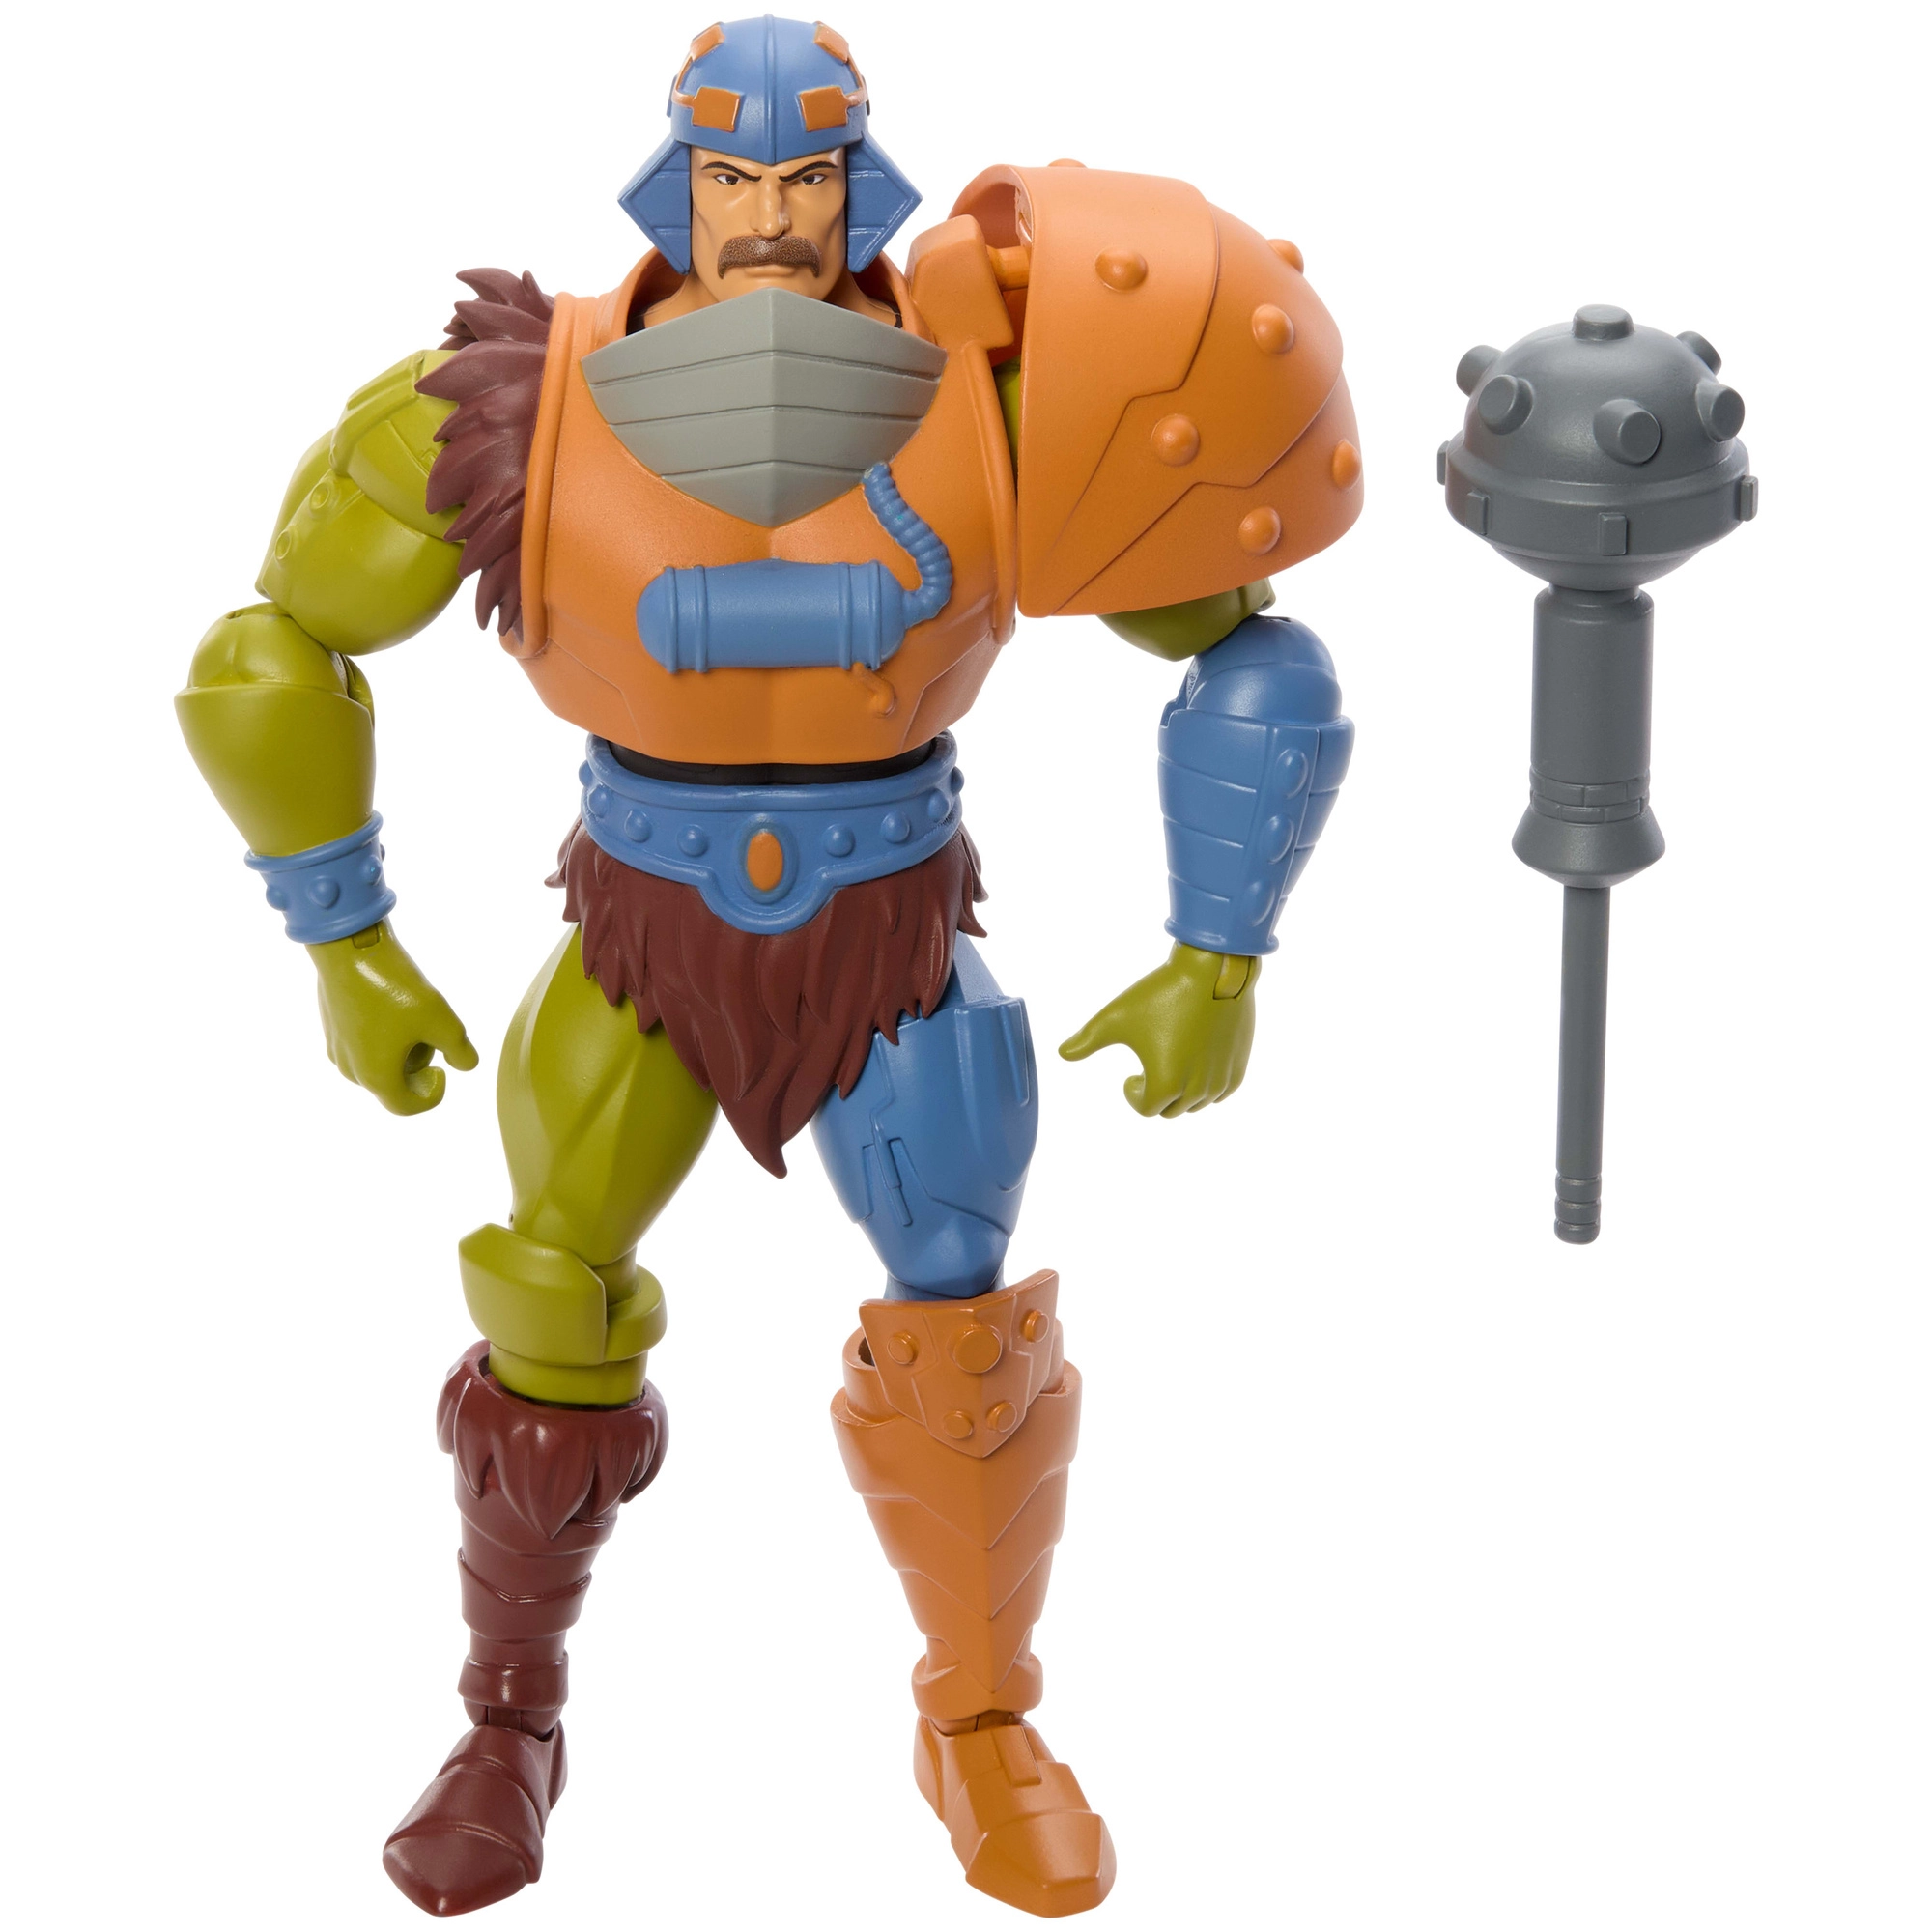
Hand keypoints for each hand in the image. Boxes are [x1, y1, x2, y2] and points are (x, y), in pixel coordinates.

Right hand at [308, 920, 477, 1113]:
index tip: (443, 1070)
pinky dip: (382, 1036)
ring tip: (412, 1017)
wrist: (349, 949)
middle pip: (392, 1085)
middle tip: (431, 1035)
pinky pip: (362, 1045)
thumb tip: (466, 1065)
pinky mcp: (331, 1028)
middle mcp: (350, 1069)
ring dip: (400, 1051)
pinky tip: (392, 1005)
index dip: (432, 1095)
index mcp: (376, 1077)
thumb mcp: (442, 1020)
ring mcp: (336, 1048)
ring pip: (376, 1064)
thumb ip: (460, 1050)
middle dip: (417, 1067)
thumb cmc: (395, 988)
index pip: (406, 1106)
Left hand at [1059, 943, 1259, 1117]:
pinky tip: (1196, 1066)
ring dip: (1182, 1093)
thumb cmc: (1161, 993)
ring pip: (1197, 1104)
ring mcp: (1220, 1079)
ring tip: (1171, 1065)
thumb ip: (1087, 1040)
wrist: (1213, 970)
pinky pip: (1221, 1092)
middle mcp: (1195, 1090)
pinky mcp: (1238, 1066)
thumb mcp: (1116, 1017)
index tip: (1130, 1077)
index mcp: (1164, 1083)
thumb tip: (1062, 1053)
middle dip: (1157, 1095)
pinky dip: (1207, 1087)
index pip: (1146, 1108)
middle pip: (1171, 1110)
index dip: (1133, 1094)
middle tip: (1149, 1070)